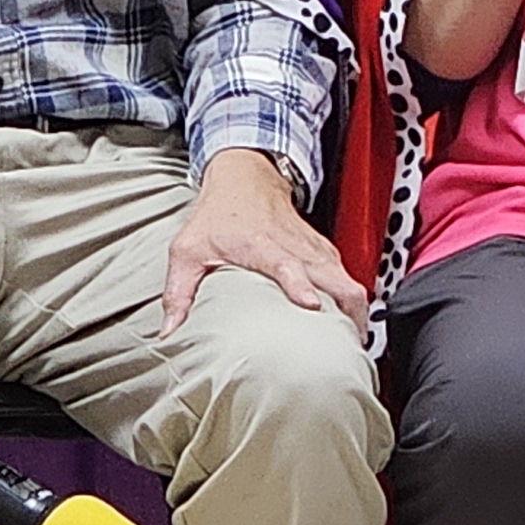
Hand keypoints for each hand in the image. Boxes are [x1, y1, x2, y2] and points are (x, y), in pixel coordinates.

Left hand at [163, 151, 369, 333]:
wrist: (244, 177)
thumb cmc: (217, 215)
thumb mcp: (187, 249)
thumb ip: (178, 292)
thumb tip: (170, 331)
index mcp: (261, 245)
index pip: (288, 265)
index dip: (300, 285)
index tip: (310, 306)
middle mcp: (294, 246)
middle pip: (335, 277)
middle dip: (347, 311)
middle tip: (345, 347)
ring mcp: (312, 248)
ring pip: (347, 279)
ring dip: (354, 310)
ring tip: (352, 345)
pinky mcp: (322, 250)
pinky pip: (346, 276)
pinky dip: (352, 300)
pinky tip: (349, 323)